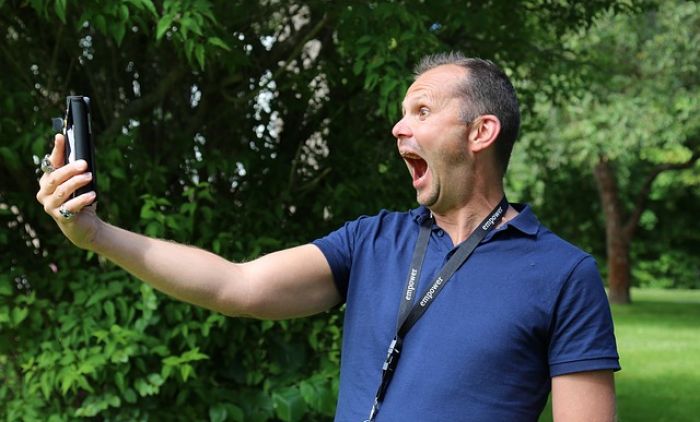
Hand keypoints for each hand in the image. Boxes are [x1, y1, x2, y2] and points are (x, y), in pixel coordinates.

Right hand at [36, 133, 100, 249]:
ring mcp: (50, 206)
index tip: (61, 137)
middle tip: (84, 164)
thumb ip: (77, 170)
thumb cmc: (80, 199)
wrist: (84, 225)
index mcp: (47, 180)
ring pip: (61, 191)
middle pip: (55, 178)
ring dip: (76, 183)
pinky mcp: (60, 217)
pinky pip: (70, 206)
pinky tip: (92, 195)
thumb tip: (82, 154)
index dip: (56, 150)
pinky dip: (82, 200)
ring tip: (89, 177)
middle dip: (70, 169)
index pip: (51, 163)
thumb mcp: (78, 183)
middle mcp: (44, 192)